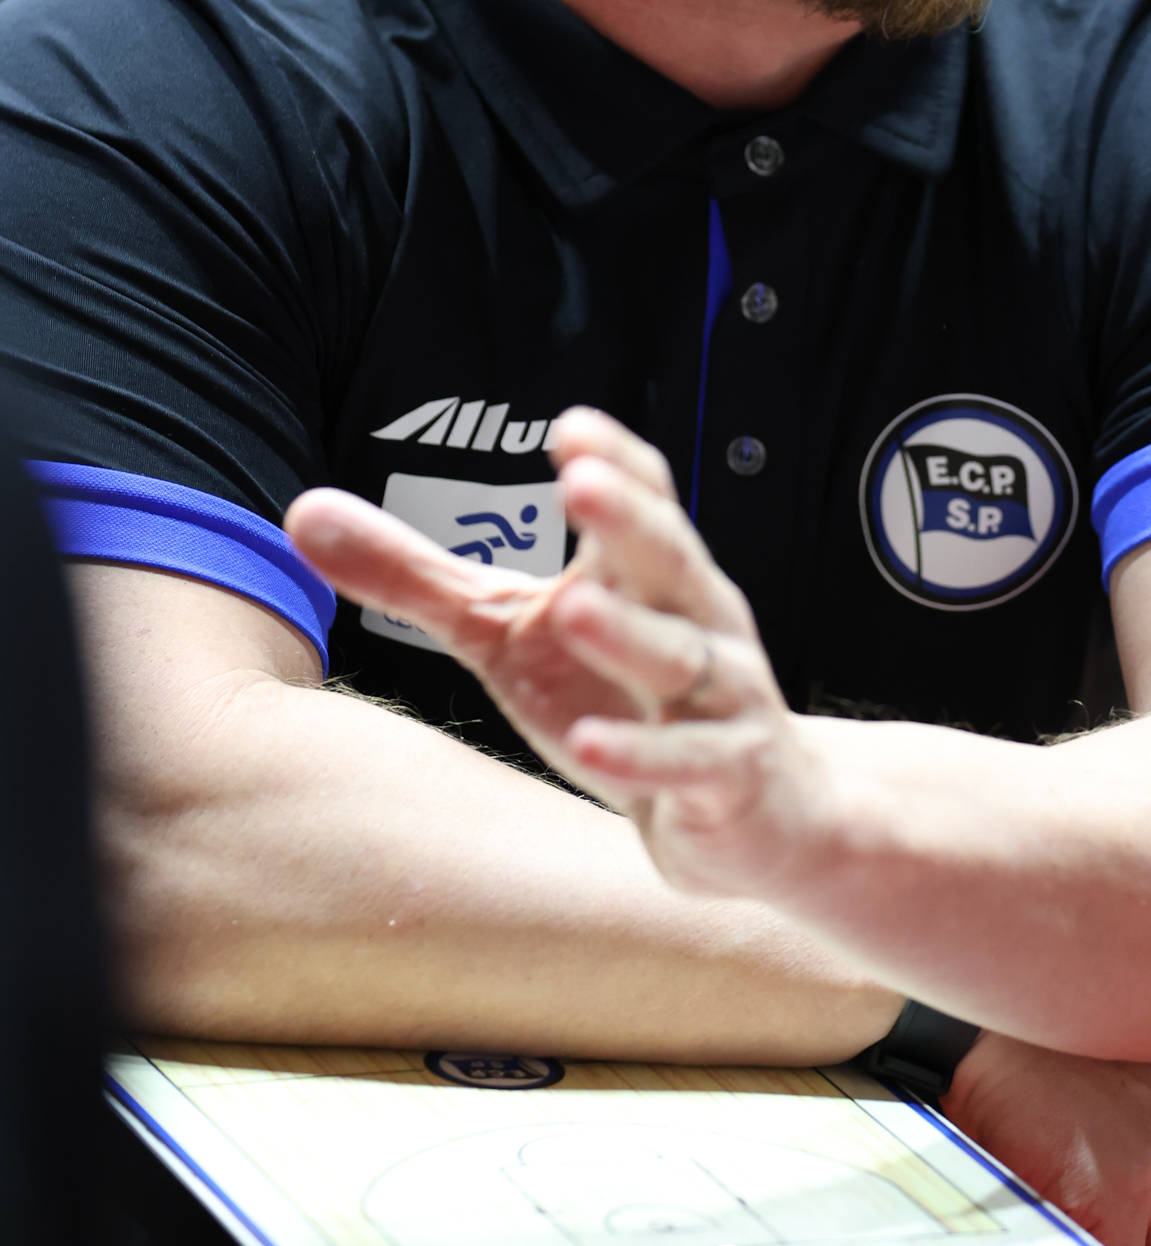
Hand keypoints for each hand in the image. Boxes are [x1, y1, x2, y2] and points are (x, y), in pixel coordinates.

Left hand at [286, 408, 832, 896]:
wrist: (754, 814)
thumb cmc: (624, 698)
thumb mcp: (507, 632)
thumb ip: (414, 576)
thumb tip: (301, 514)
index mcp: (646, 573)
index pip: (646, 500)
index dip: (616, 462)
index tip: (569, 430)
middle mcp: (695, 620)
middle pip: (668, 557)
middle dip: (630, 519)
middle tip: (581, 482)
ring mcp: (720, 697)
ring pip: (679, 656)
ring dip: (629, 633)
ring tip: (570, 606)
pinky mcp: (726, 774)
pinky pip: (686, 762)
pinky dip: (640, 755)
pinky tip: (592, 745)